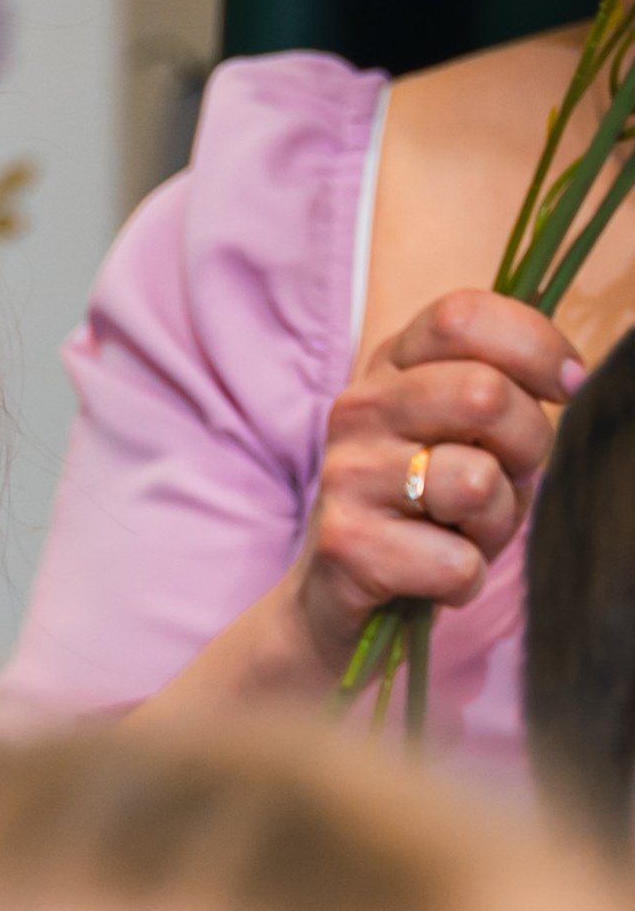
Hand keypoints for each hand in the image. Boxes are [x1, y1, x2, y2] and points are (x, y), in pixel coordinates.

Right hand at [292, 289, 582, 671]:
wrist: (338, 593)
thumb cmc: (428, 507)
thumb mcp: (468, 433)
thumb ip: (503, 390)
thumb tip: (572, 377)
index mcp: (391, 364)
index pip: (462, 316)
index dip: (534, 347)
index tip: (566, 387)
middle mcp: (359, 407)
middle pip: (483, 392)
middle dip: (528, 443)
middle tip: (509, 476)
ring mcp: (345, 473)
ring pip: (476, 482)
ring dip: (494, 522)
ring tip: (461, 532)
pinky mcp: (345, 543)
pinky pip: (456, 562)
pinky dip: (463, 579)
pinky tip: (432, 575)